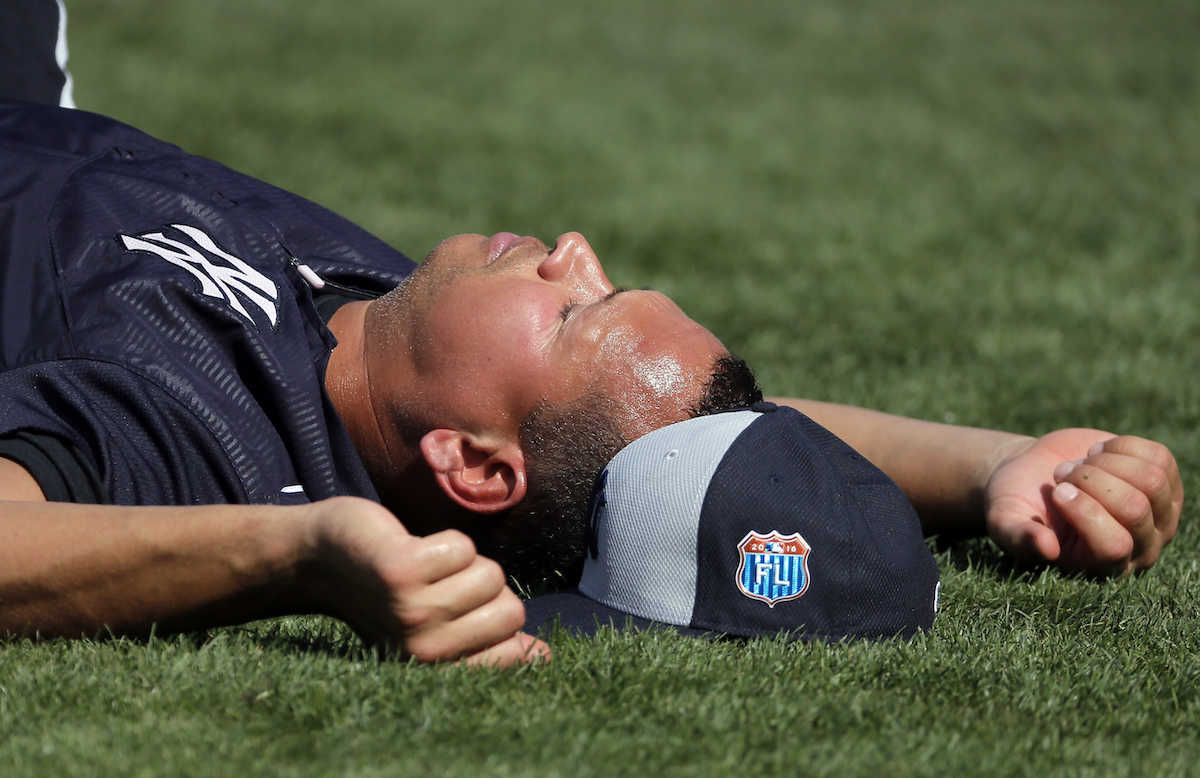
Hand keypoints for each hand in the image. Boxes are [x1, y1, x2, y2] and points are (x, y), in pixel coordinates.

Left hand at [304, 497, 549, 665]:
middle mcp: (424, 648)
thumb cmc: (389, 591)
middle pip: (511, 609)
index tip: (462, 610)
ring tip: (423, 568)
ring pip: (490, 573)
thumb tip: (544, 656)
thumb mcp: (437, 628)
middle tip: (440, 585)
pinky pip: (463, 547)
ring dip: (463, 561)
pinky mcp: (403, 569)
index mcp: (435, 667)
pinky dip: (445, 539)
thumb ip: (489, 643)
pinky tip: (411, 549)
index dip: (501, 617)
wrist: (320, 559)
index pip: (513, 651)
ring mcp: (412, 610)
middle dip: (486, 586)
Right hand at [984, 429, 1182, 574]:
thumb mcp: (1006, 522)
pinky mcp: (1166, 482)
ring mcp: (1160, 514)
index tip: (1056, 490)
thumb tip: (1047, 548)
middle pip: (1134, 507)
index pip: (1113, 545)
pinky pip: (1159, 458)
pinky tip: (1100, 453)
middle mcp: (1141, 547)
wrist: (1035, 473)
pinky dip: (1122, 447)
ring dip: (1105, 462)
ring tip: (1081, 464)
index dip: (1084, 512)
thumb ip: (1021, 537)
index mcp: (1102, 567)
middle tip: (1062, 473)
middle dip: (1090, 479)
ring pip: (1151, 480)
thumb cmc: (1019, 504)